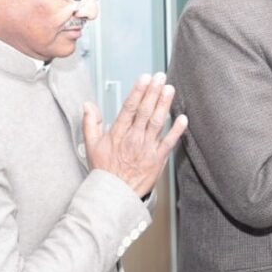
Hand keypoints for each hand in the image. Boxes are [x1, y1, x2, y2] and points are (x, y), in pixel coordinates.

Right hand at [82, 72, 188, 197]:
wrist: (114, 194)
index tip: (144, 78)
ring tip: (170, 89)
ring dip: (164, 104)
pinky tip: (182, 118)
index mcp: (118, 133)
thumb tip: (88, 104)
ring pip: (157, 122)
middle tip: (160, 77)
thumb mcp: (91, 146)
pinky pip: (169, 142)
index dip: (138, 91)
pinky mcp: (158, 159)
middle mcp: (133, 138)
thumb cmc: (105, 170)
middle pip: (144, 111)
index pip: (129, 107)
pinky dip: (177, 130)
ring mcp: (146, 148)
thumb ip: (90, 123)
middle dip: (153, 92)